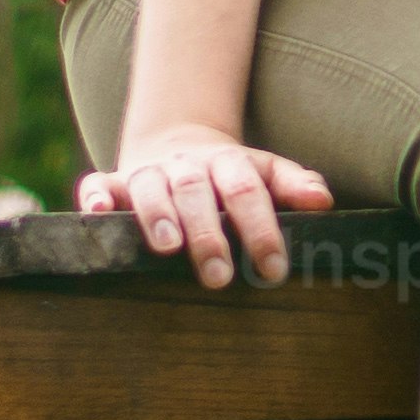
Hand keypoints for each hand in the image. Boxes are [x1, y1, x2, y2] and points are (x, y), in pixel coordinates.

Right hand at [76, 121, 331, 284]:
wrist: (179, 143)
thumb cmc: (230, 175)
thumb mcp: (264, 174)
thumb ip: (293, 185)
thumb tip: (324, 201)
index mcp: (228, 164)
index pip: (247, 192)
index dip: (261, 229)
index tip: (273, 268)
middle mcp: (186, 167)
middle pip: (197, 193)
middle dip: (208, 234)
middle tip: (220, 276)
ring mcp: (148, 173)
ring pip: (150, 187)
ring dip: (157, 214)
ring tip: (166, 247)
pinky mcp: (115, 182)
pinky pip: (99, 184)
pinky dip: (95, 197)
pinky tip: (96, 214)